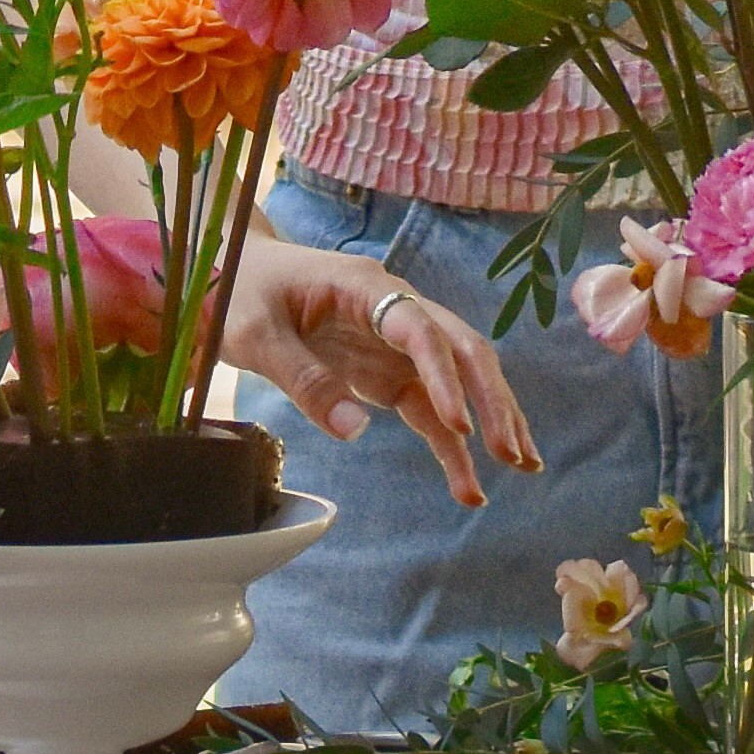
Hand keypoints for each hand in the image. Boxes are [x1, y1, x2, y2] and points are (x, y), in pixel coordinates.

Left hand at [218, 234, 538, 506]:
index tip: (461, 426)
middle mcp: (391, 309)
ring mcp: (393, 341)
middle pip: (459, 348)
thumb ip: (304, 378)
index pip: (419, 328)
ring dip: (491, 419)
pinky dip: (453, 443)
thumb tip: (357, 430)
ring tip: (521, 468)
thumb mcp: (253, 334)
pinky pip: (429, 407)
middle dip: (492, 399)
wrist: (231, 272)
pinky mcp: (386, 370)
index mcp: (362, 286)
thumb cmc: (239, 291)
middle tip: (512, 454)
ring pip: (458, 378)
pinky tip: (470, 482)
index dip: (444, 376)